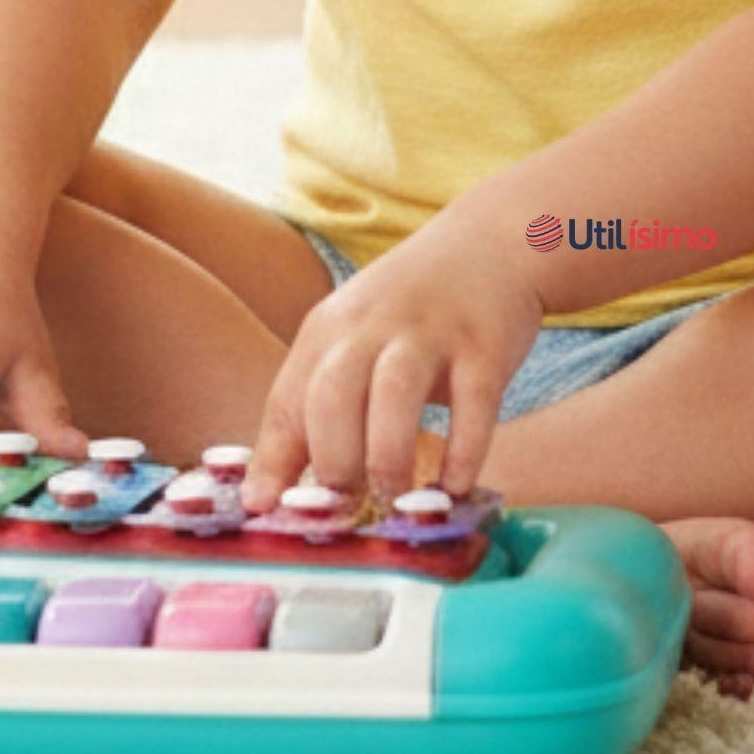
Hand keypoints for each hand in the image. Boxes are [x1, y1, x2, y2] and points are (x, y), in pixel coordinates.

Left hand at [242, 218, 544, 509]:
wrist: (486, 243)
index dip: (273, 459)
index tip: (266, 510)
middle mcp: (370, 326)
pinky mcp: (482, 344)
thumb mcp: (351, 341)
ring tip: (394, 498)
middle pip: (331, 395)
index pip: (288, 400)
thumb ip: (317, 405)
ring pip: (393, 393)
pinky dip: (464, 448)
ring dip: (388, 455)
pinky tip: (457, 485)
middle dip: (333, 461)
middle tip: (347, 508)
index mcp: (327, 331)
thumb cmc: (408, 315)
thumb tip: (270, 491)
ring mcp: (427, 332)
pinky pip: (472, 402)